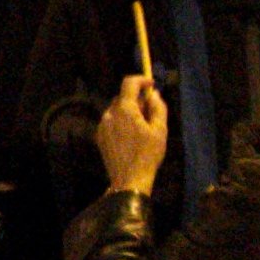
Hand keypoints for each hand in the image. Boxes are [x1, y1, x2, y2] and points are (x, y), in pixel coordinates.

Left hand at [97, 74, 169, 195]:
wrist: (129, 179)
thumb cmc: (148, 154)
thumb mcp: (160, 129)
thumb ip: (158, 107)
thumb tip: (154, 94)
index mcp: (124, 110)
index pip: (129, 83)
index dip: (141, 80)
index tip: (151, 85)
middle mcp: (109, 114)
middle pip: (123, 97)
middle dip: (136, 99)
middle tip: (150, 112)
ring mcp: (102, 125)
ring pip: (117, 110)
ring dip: (129, 111)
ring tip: (142, 127)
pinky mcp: (99, 136)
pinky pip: (111, 121)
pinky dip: (121, 121)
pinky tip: (131, 136)